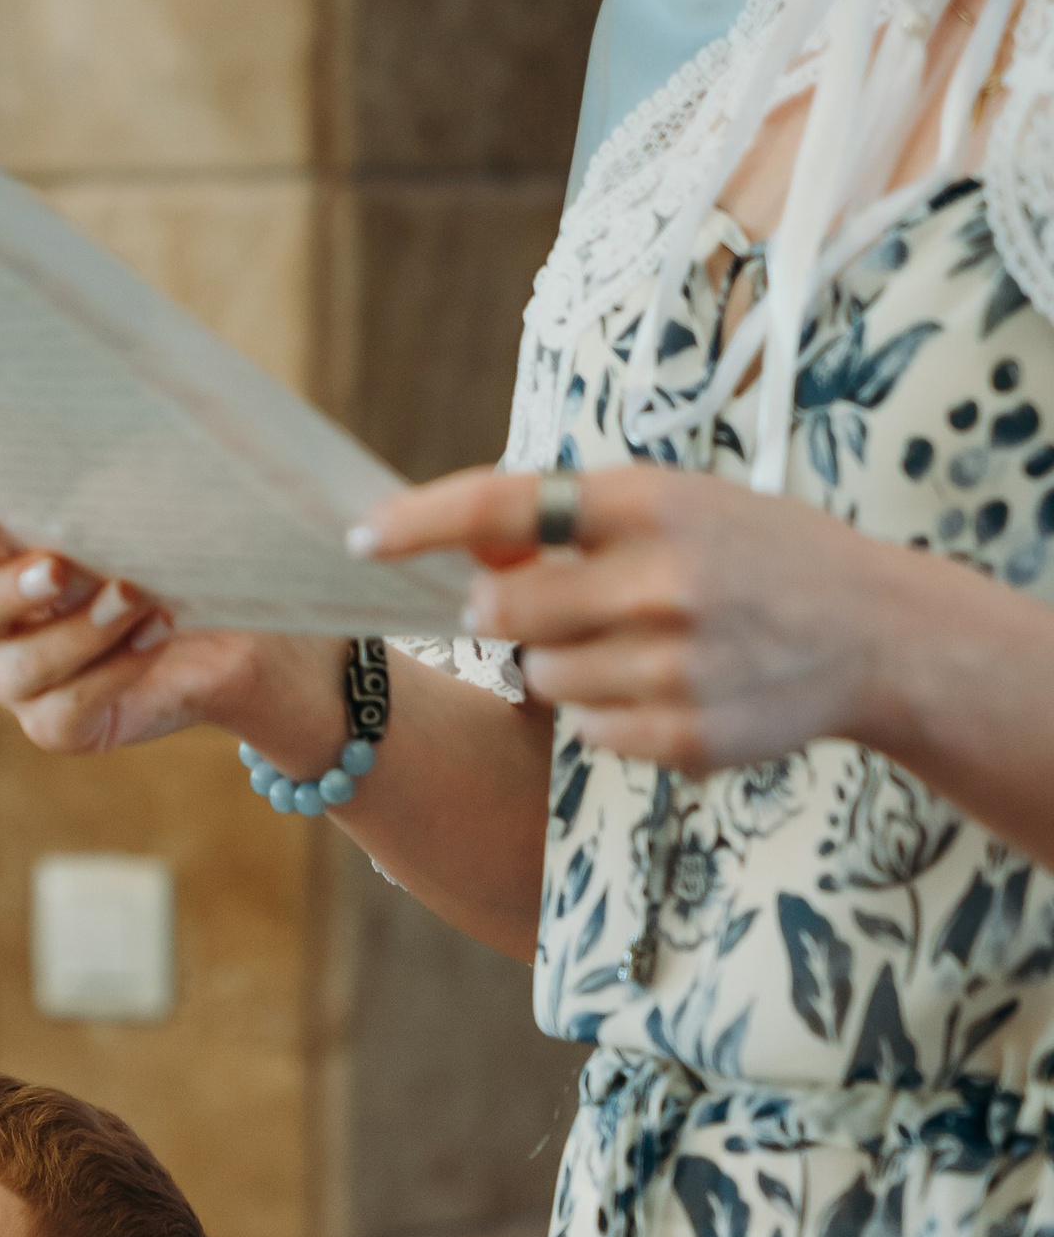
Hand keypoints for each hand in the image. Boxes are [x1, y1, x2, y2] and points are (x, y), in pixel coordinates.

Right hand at [0, 492, 341, 760]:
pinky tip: (155, 636)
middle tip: (63, 568)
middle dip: (14, 587)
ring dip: (78, 633)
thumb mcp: (145, 488)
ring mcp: (15, 675)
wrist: (236, 614)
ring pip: (16, 668)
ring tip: (137, 597)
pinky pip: (60, 712)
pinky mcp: (55, 724)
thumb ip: (103, 473)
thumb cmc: (175, 536)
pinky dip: (109, 674)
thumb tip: (97, 456)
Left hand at [355, 463, 965, 774]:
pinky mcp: (684, 734)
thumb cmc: (752, 556)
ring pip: (539, 678)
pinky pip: (586, 730)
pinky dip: (603, 713)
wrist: (874, 632)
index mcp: (653, 501)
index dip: (421, 522)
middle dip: (502, 613)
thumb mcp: (678, 506)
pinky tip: (662, 686)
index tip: (362, 538)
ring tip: (635, 643)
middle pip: (501, 611)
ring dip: (558, 666)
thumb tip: (465, 549)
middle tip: (545, 607)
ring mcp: (674, 665)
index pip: (504, 503)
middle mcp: (661, 581)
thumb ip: (574, 524)